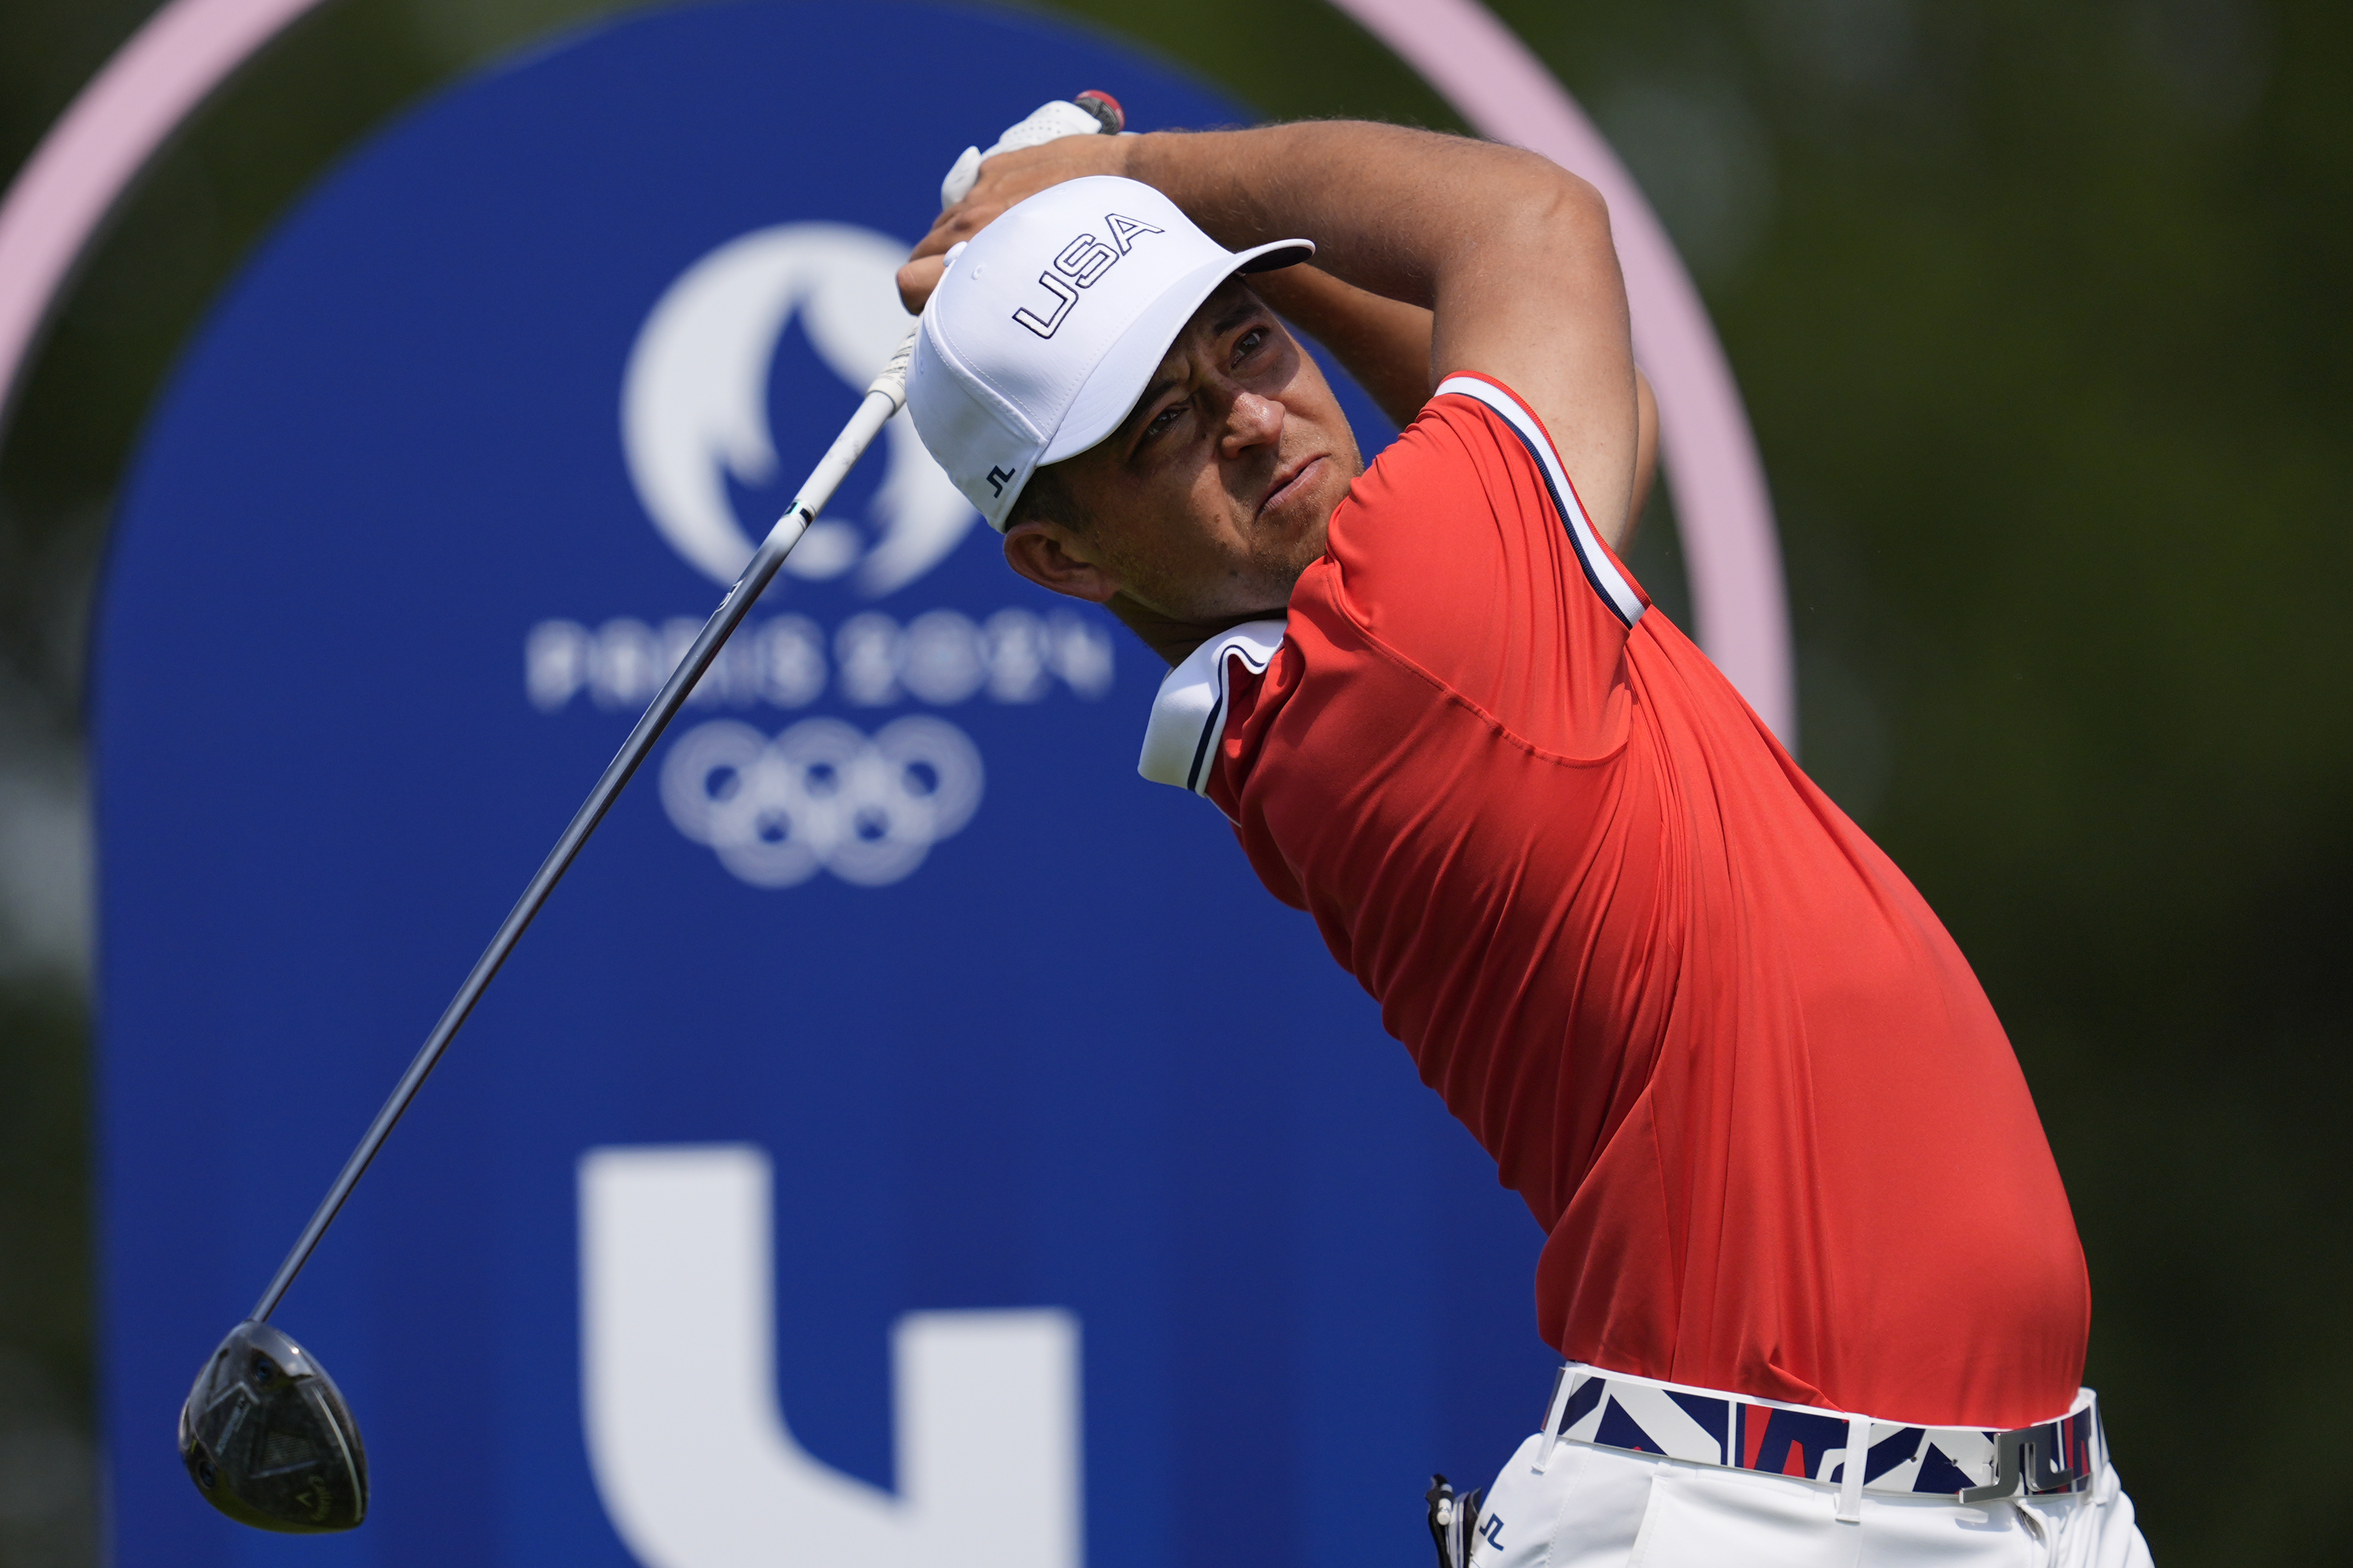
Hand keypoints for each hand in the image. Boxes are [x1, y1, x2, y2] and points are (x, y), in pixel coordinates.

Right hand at [897, 134, 1132, 312]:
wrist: (1136, 187)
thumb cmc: (1105, 258)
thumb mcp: (1050, 299)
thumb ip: (1008, 302)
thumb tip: (993, 327)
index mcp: (978, 262)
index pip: (910, 283)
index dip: (921, 299)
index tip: (943, 309)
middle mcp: (971, 226)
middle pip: (921, 254)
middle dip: (938, 272)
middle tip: (973, 287)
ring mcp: (981, 193)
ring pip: (945, 224)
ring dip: (961, 239)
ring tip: (1001, 251)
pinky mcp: (998, 165)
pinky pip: (974, 192)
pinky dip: (988, 204)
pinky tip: (1021, 215)